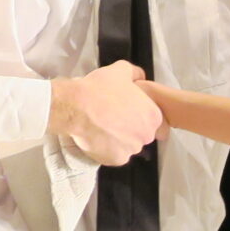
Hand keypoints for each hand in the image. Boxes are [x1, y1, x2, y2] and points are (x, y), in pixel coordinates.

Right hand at [48, 64, 163, 165]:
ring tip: (102, 128)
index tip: (123, 111)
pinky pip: (114, 156)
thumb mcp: (121, 70)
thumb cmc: (100, 88)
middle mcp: (147, 135)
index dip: (136, 114)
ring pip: (127, 146)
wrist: (77, 106)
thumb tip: (139, 76)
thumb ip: (135, 73)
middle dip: (129, 128)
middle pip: (140, 134)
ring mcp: (132, 149)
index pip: (150, 119)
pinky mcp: (116, 160)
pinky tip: (97, 138)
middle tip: (112, 119)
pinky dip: (107, 150)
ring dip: (118, 140)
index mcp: (153, 115)